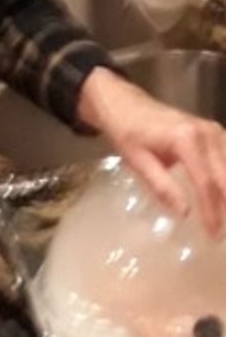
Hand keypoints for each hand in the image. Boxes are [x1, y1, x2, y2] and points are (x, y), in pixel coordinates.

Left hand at [78, 66, 225, 236]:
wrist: (122, 102)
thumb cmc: (126, 131)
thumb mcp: (137, 161)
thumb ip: (162, 186)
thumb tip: (185, 213)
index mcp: (185, 139)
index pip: (205, 182)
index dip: (211, 211)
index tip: (212, 234)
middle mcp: (205, 132)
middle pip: (225, 176)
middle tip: (221, 233)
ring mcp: (212, 129)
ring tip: (223, 218)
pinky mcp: (212, 130)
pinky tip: (223, 195)